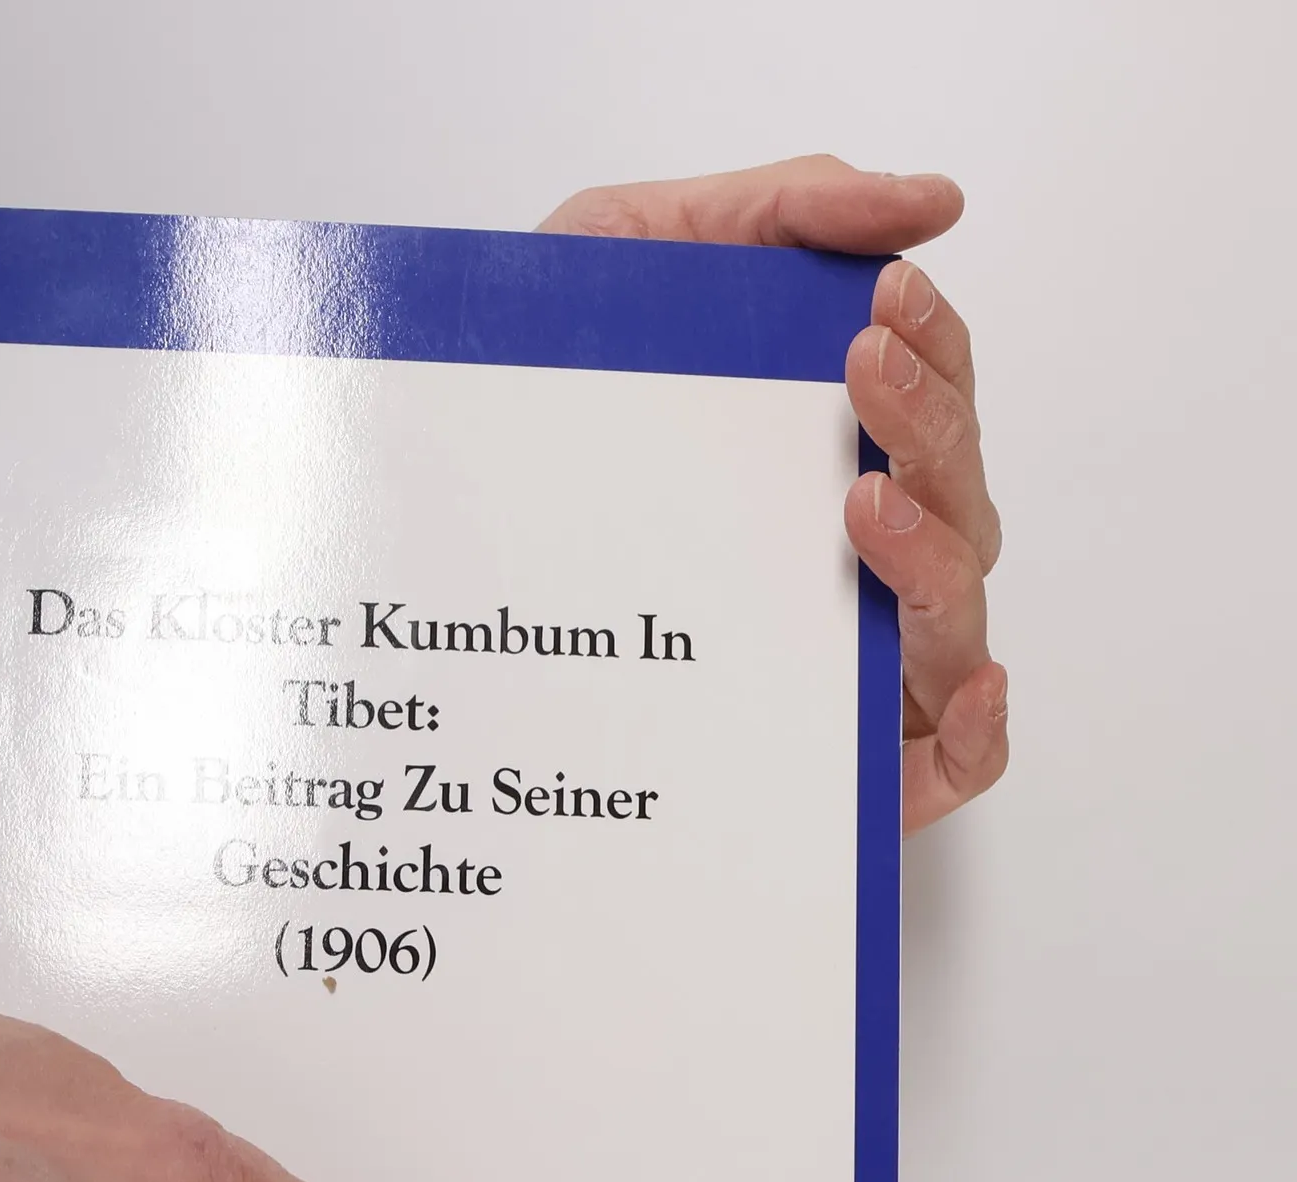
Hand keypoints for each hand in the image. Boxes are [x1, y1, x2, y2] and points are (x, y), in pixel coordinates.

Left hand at [541, 155, 1007, 833]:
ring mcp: (849, 662)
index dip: (935, 347)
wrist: (412, 523)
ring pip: (958, 616)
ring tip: (864, 502)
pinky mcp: (834, 764)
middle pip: (961, 502)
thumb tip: (930, 203)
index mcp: (823, 454)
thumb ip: (777, 208)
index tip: (884, 295)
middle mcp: (851, 558)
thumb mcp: (628, 257)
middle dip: (931, 426)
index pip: (934, 404)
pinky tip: (966, 685)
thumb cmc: (526, 402)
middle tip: (862, 366)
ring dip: (937, 552)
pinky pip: (953, 765)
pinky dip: (982, 729)